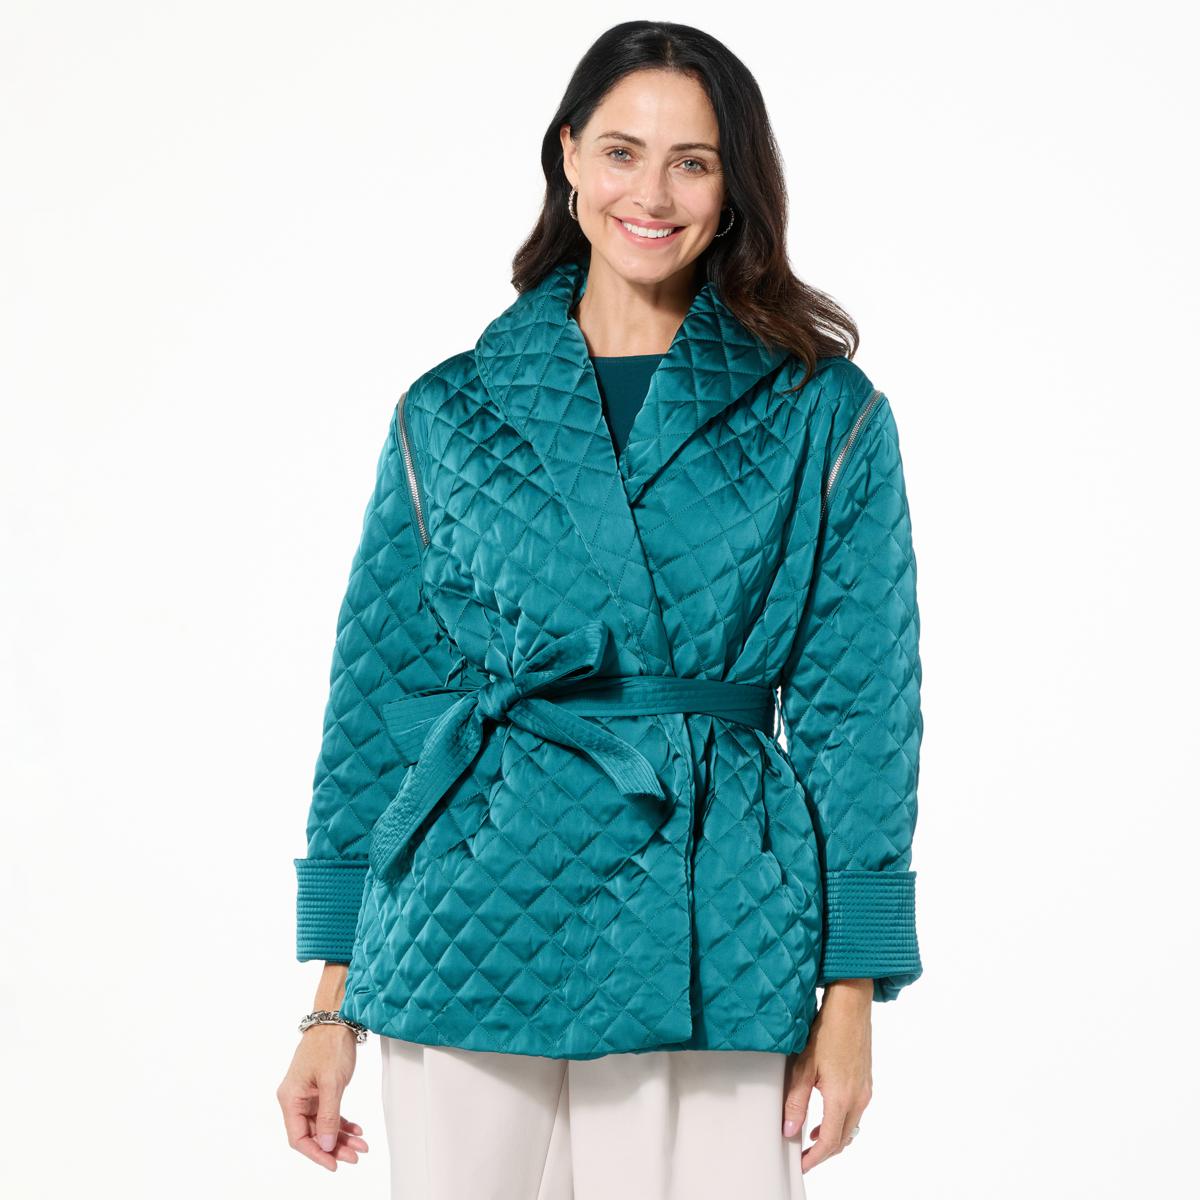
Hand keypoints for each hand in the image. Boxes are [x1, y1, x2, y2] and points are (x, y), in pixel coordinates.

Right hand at [277, 1023, 369, 1170]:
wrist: (337, 1019)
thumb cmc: (329, 1045)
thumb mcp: (331, 1083)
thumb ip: (328, 1116)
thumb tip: (326, 1145)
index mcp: (290, 1098)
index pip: (298, 1137)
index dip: (316, 1153)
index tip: (333, 1164)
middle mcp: (296, 1098)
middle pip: (312, 1134)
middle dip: (334, 1147)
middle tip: (354, 1156)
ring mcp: (308, 1094)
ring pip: (323, 1125)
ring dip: (341, 1137)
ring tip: (360, 1145)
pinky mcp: (320, 1089)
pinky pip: (329, 1113)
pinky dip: (342, 1122)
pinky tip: (356, 1130)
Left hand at [781, 978, 872, 1172]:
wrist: (851, 1005)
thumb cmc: (828, 1030)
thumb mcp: (804, 1066)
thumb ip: (796, 1101)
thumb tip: (789, 1129)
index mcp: (842, 1097)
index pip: (830, 1142)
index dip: (815, 1158)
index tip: (802, 1164)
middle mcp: (859, 1097)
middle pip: (843, 1139)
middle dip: (824, 1152)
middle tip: (805, 1155)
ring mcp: (865, 1089)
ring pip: (851, 1126)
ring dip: (834, 1137)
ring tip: (813, 1138)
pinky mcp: (866, 1080)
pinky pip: (856, 1112)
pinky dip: (841, 1121)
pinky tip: (827, 1114)